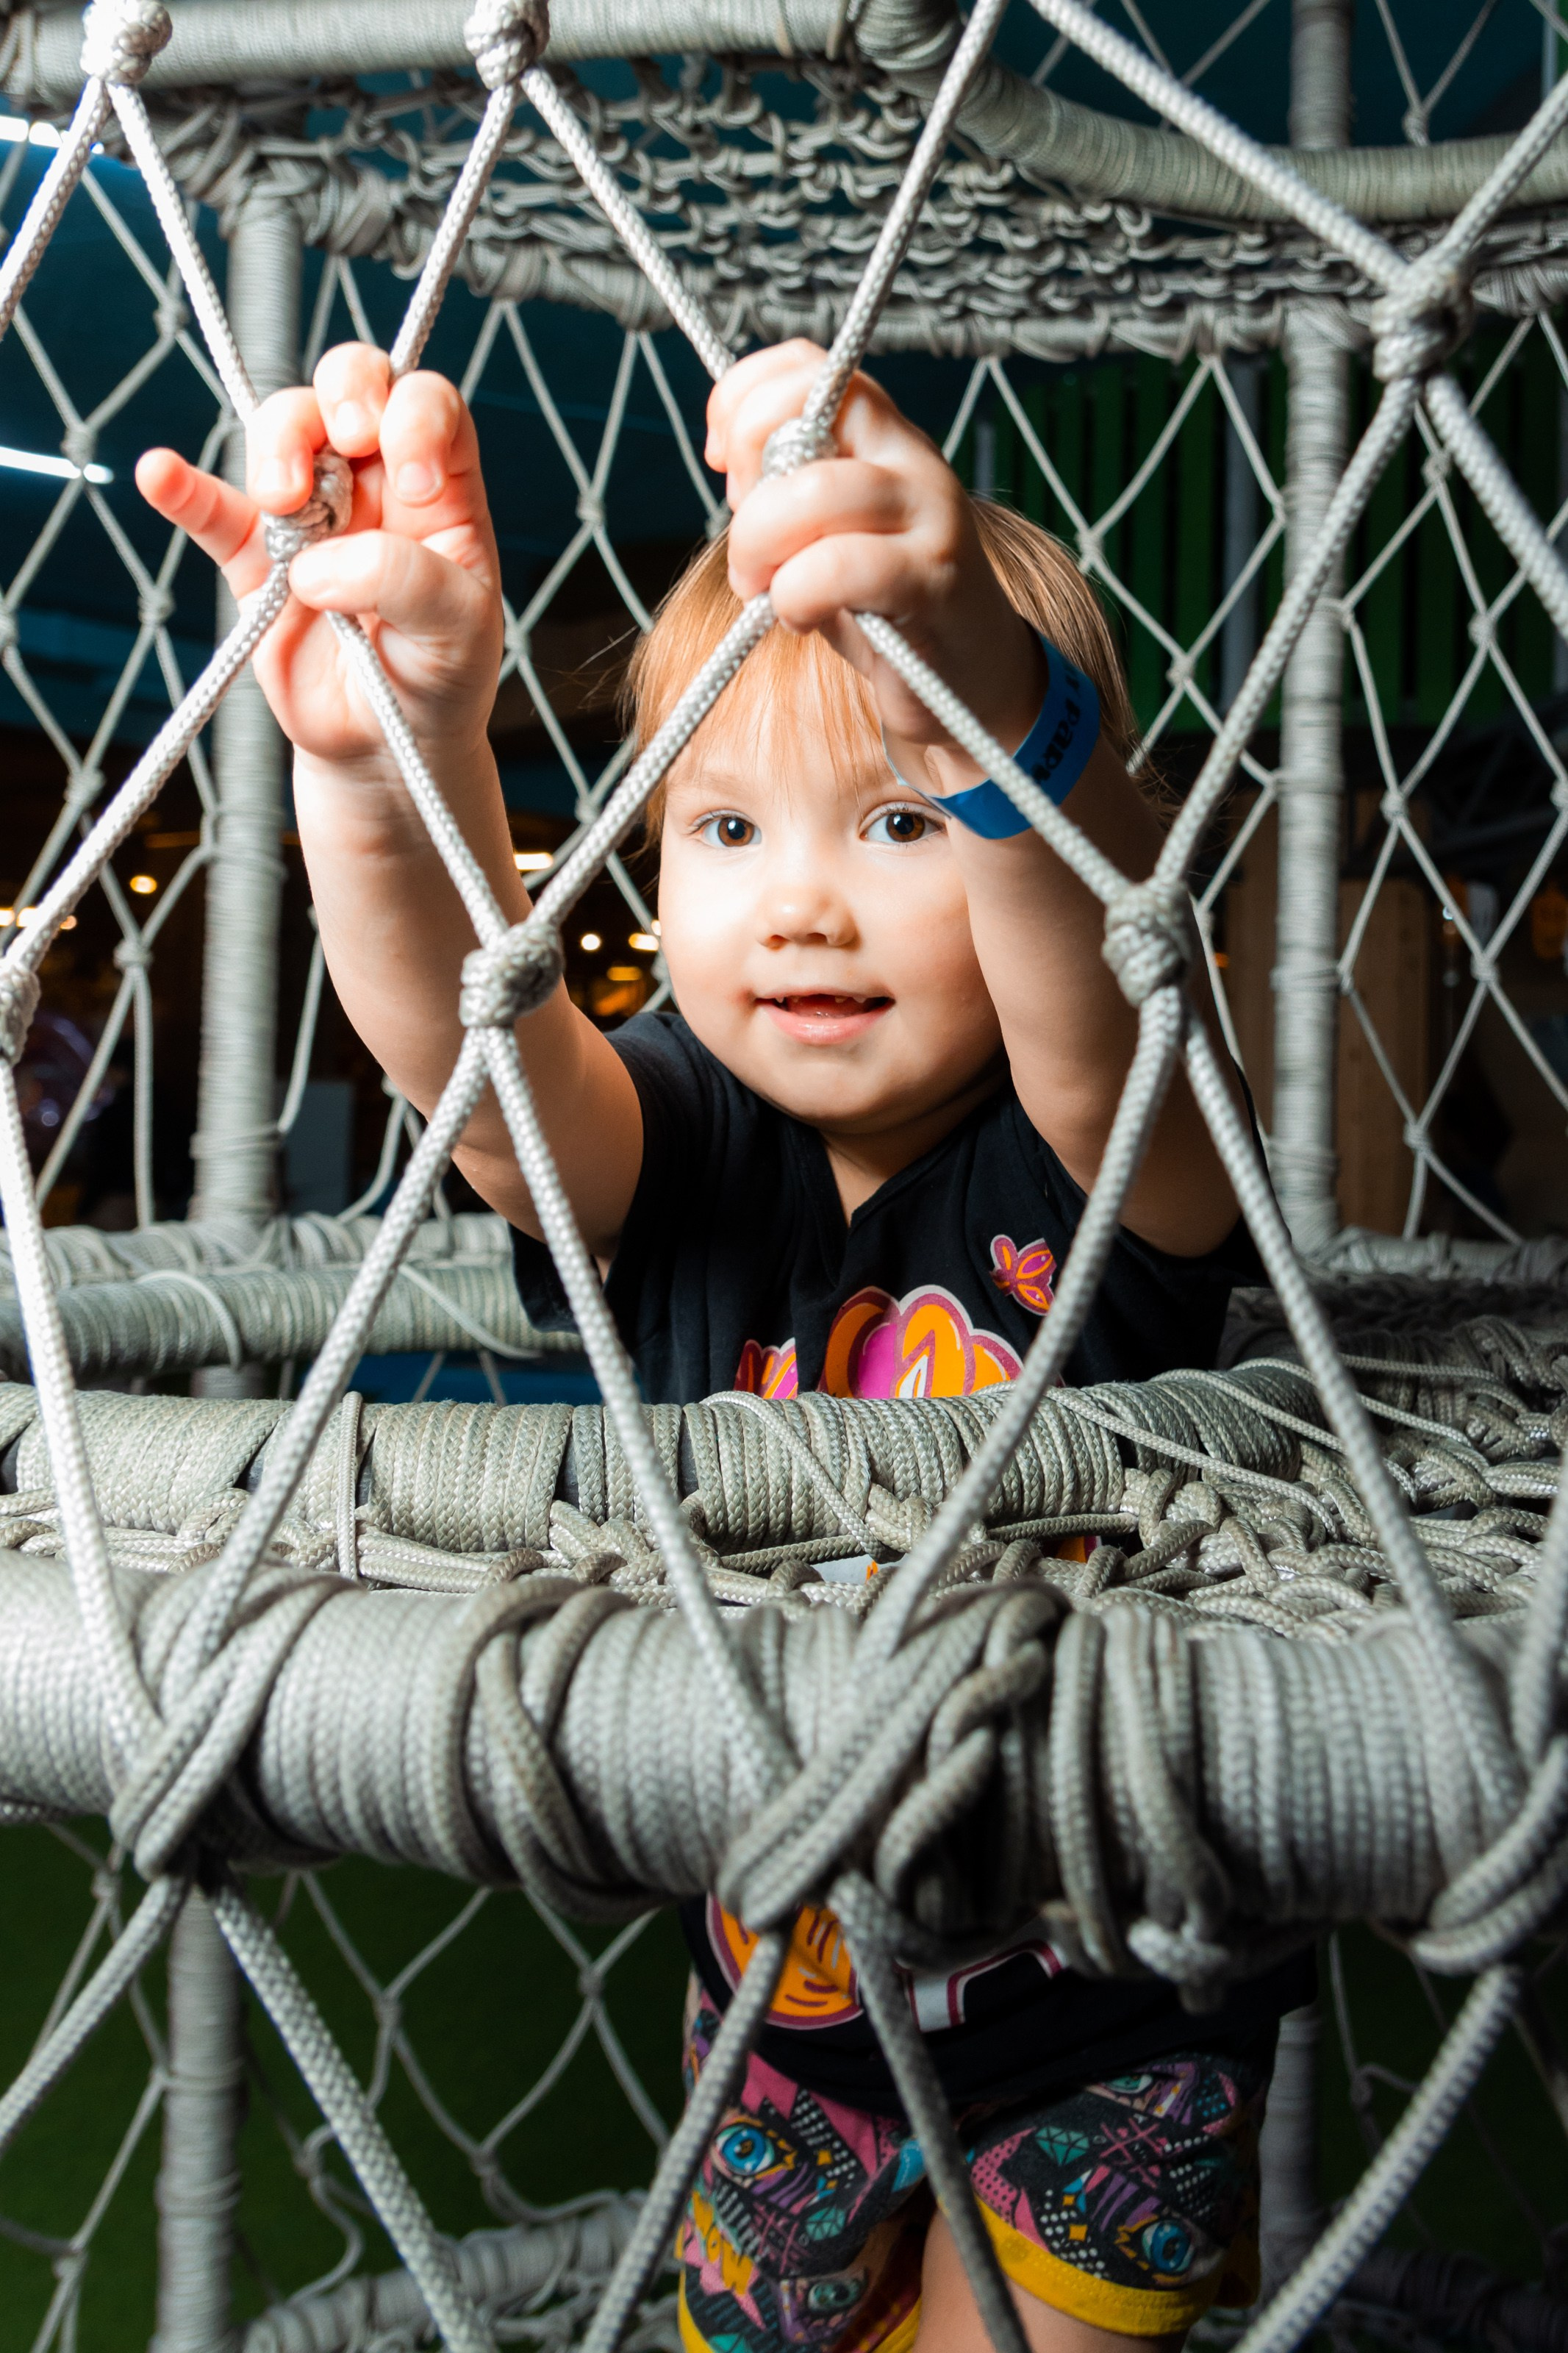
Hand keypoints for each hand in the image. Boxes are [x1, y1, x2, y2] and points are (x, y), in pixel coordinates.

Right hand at [135, 343, 502, 778]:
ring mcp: (310, 513)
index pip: (427, 405)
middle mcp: (374, 483)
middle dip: (340, 393)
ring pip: (283, 432)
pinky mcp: (252, 556)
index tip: (412, 482)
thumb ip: (405, 580)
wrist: (385, 746)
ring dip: (277, 447)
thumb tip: (315, 564)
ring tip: (284, 503)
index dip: (416, 416)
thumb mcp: (457, 630)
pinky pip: (209, 509)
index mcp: (439, 488)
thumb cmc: (439, 676)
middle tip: (344, 440)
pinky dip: (181, 487)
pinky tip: (160, 474)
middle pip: (348, 389)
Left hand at [707, 340, 1045, 775]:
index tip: (722, 461)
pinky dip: (796, 596)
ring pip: (813, 492)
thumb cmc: (882, 602)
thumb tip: (727, 454)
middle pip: (803, 417)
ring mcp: (929, 514)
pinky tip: (801, 617)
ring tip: (764, 590)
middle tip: (746, 555)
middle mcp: (911, 457)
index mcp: (881, 434)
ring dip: (759, 548)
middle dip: (746, 490)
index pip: (806, 365)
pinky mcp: (932, 580)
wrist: (967, 675)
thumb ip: (787, 486)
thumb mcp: (827, 529)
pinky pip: (837, 568)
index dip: (744, 400)